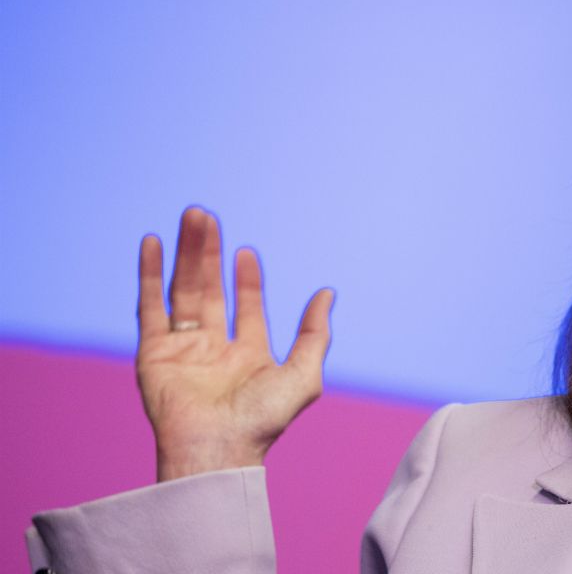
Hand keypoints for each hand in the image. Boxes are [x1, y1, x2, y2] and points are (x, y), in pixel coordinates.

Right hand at [136, 207, 333, 481]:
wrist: (217, 449)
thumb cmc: (263, 420)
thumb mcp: (304, 374)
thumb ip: (315, 333)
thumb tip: (327, 293)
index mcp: (246, 355)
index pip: (245, 307)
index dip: (246, 279)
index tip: (246, 251)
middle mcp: (212, 350)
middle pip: (209, 290)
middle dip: (208, 253)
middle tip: (206, 216)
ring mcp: (181, 350)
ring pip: (182, 290)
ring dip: (185, 253)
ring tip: (192, 216)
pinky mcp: (152, 353)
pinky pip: (149, 306)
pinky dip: (150, 274)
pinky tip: (153, 243)